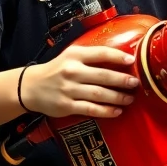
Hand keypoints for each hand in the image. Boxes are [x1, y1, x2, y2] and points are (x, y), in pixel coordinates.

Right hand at [20, 45, 138, 118]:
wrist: (30, 87)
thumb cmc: (55, 70)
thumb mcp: (69, 56)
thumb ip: (90, 57)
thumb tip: (119, 59)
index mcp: (74, 56)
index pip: (100, 53)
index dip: (117, 56)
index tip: (131, 60)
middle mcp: (72, 71)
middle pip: (103, 75)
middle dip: (122, 80)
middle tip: (135, 83)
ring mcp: (68, 89)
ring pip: (99, 94)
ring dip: (117, 97)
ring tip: (129, 98)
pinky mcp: (66, 105)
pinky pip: (90, 109)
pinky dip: (105, 111)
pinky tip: (116, 111)